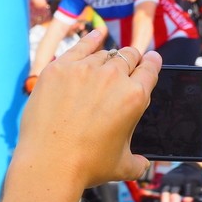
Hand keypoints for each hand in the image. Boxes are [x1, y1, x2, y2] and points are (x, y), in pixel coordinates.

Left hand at [19, 30, 160, 187]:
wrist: (49, 164)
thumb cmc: (87, 166)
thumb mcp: (123, 165)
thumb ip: (139, 161)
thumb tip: (144, 165)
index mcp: (135, 96)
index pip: (150, 68)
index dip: (152, 63)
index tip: (151, 60)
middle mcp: (113, 77)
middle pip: (128, 56)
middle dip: (131, 60)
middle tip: (128, 65)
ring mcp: (85, 69)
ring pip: (104, 53)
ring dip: (108, 58)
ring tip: (105, 64)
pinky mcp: (59, 68)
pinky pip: (80, 46)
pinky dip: (90, 39)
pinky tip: (96, 35)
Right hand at [159, 162, 201, 201]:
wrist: (187, 167)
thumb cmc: (198, 180)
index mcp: (191, 180)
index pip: (188, 192)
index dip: (188, 201)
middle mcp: (179, 180)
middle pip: (175, 195)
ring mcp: (170, 181)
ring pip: (165, 195)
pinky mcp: (164, 183)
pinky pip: (161, 194)